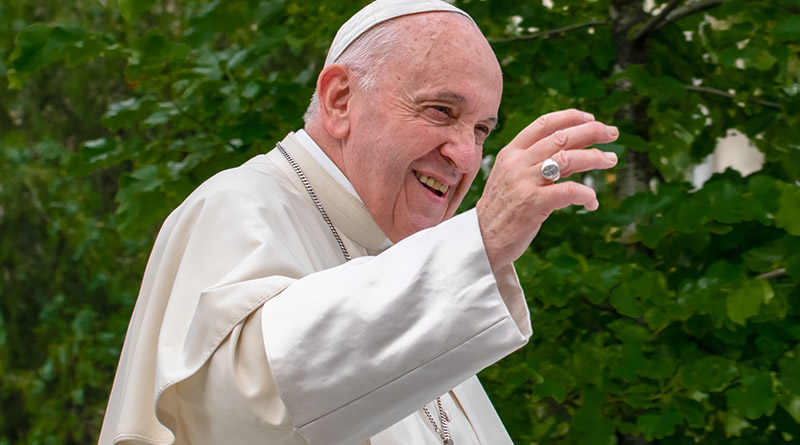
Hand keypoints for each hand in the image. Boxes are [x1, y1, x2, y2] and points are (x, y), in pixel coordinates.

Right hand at [477, 109, 618, 270]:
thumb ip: (539, 163)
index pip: (544, 124)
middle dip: (592, 131)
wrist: (483, 238)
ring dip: (595, 157)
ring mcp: (524, 182)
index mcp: (511, 152)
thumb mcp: (513, 177)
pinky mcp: (533, 203)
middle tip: (612, 133)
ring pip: (568, 158)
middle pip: (561, 137)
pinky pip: (570, 190)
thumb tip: (577, 152)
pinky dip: (587, 194)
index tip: (590, 119)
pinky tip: (592, 202)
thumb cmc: (502, 209)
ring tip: (610, 160)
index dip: (571, 117)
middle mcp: (517, 163)